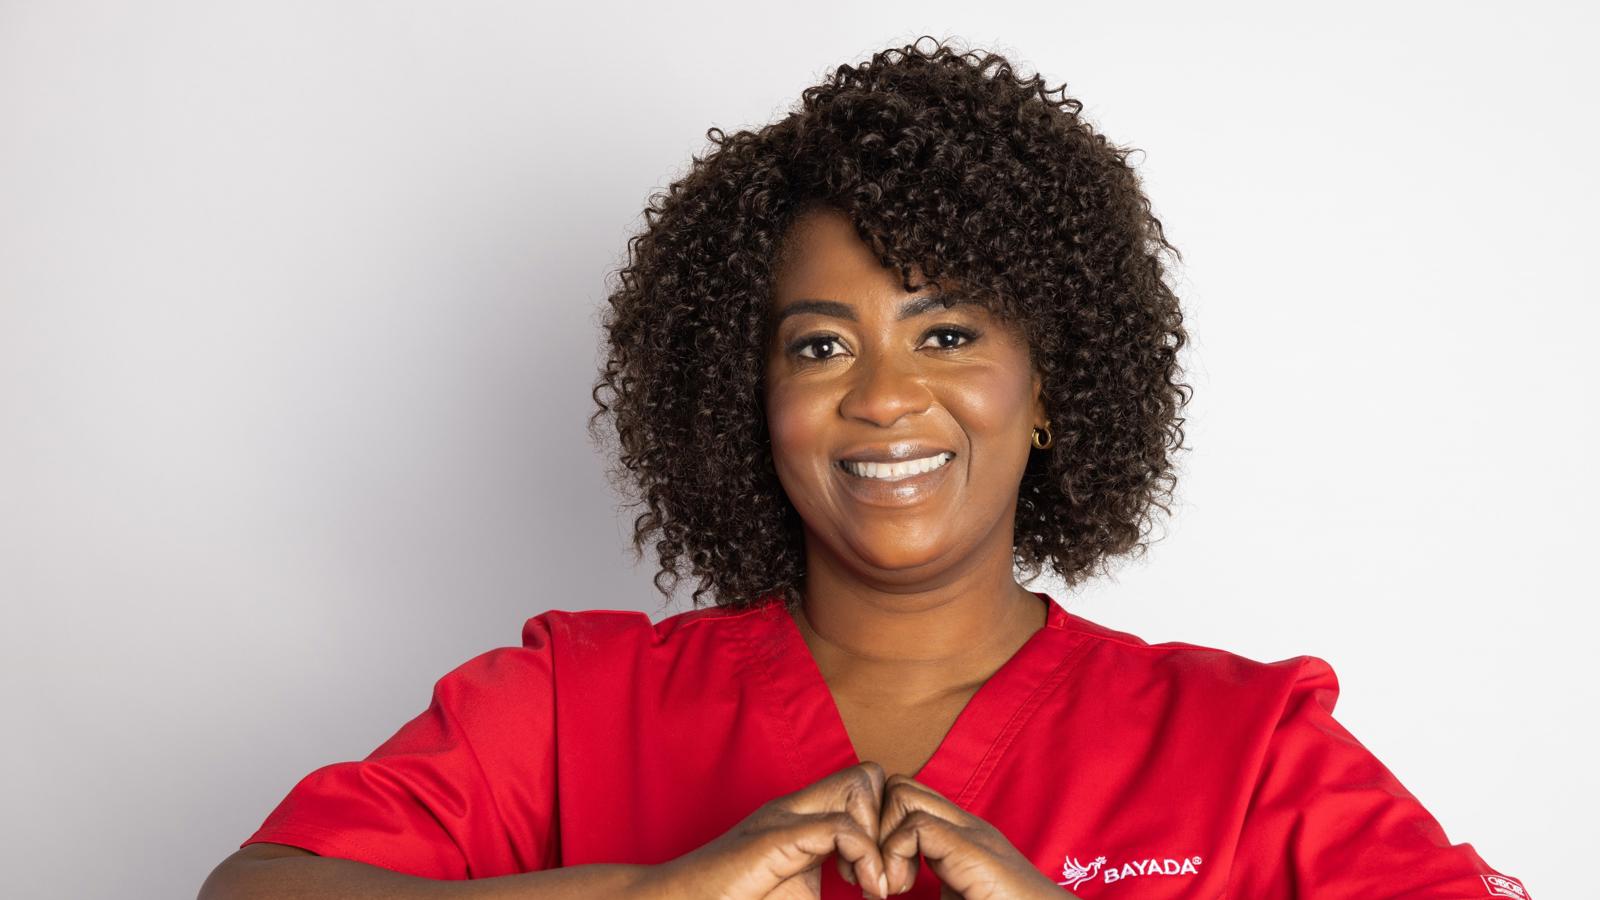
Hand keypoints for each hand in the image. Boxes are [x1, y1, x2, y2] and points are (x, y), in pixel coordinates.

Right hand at [656, 761, 893, 899]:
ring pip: (861, 787)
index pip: (866, 789)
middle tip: (881, 878)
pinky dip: (864, 858)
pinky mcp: (773, 839)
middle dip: (889, 824)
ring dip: (880, 839)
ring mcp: (783, 818)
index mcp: (803, 819)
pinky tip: (861, 891)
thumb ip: (837, 885)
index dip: (886, 829)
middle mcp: (795, 809)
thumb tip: (880, 897)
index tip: (881, 880)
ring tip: (869, 885)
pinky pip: (839, 826)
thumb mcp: (801, 897)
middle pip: (869, 775)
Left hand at [876, 773, 1079, 899]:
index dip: (881, 830)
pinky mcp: (974, 850)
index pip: (907, 799)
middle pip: (899, 785)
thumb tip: (888, 889)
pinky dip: (894, 855)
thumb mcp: (957, 897)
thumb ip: (933, 886)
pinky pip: (915, 825)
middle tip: (879, 875)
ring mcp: (972, 833)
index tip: (879, 879)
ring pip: (901, 793)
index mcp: (960, 838)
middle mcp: (965, 826)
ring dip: (882, 839)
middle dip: (874, 825)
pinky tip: (902, 890)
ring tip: (893, 885)